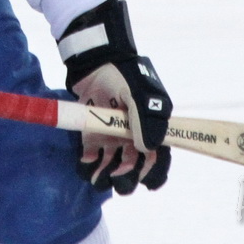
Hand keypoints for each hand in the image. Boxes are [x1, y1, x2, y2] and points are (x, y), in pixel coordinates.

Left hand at [59, 0, 172, 193]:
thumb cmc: (124, 76)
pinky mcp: (91, 135)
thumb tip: (148, 149)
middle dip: (128, 178)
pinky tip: (85, 163)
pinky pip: (90, 158)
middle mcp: (133, 137)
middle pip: (134, 168)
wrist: (95, 61)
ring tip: (99, 177)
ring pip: (112, 167)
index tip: (146, 181)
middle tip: (118, 176)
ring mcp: (112, 138)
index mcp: (151, 129)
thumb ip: (145, 121)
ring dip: (106, 177)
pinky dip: (88, 166)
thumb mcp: (140, 95)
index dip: (154, 174)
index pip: (158, 159)